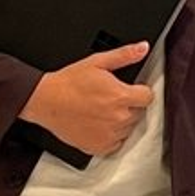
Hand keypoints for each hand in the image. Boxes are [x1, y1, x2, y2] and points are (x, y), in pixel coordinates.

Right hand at [18, 42, 153, 154]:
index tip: (130, 90)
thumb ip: (124, 55)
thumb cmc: (68, 83)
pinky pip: (116, 143)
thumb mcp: (97, 62)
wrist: (45, 101)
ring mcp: (109, 135)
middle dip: (129, 105)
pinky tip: (98, 123)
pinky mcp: (99, 147)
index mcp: (121, 96)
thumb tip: (142, 48)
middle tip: (110, 98)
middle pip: (139, 113)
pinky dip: (110, 135)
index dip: (140, 91)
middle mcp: (118, 118)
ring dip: (121, 120)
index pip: (148, 97)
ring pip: (128, 128)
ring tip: (102, 110)